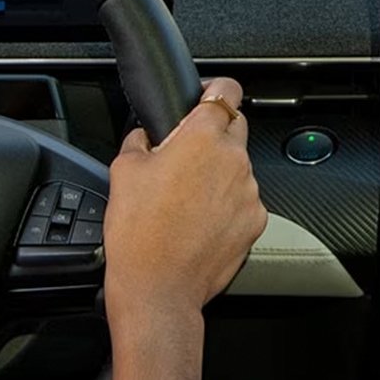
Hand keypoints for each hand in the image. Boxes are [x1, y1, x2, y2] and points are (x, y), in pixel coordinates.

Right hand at [102, 77, 268, 335]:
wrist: (159, 287)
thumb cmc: (139, 233)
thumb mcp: (123, 171)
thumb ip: (141, 140)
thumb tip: (147, 135)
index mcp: (202, 138)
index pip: (227, 91)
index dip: (217, 91)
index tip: (208, 97)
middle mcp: (234, 160)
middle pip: (235, 128)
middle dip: (214, 135)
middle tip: (186, 156)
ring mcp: (250, 191)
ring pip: (239, 168)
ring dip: (220, 174)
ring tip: (188, 200)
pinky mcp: (256, 220)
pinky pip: (244, 200)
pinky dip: (228, 205)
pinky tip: (201, 221)